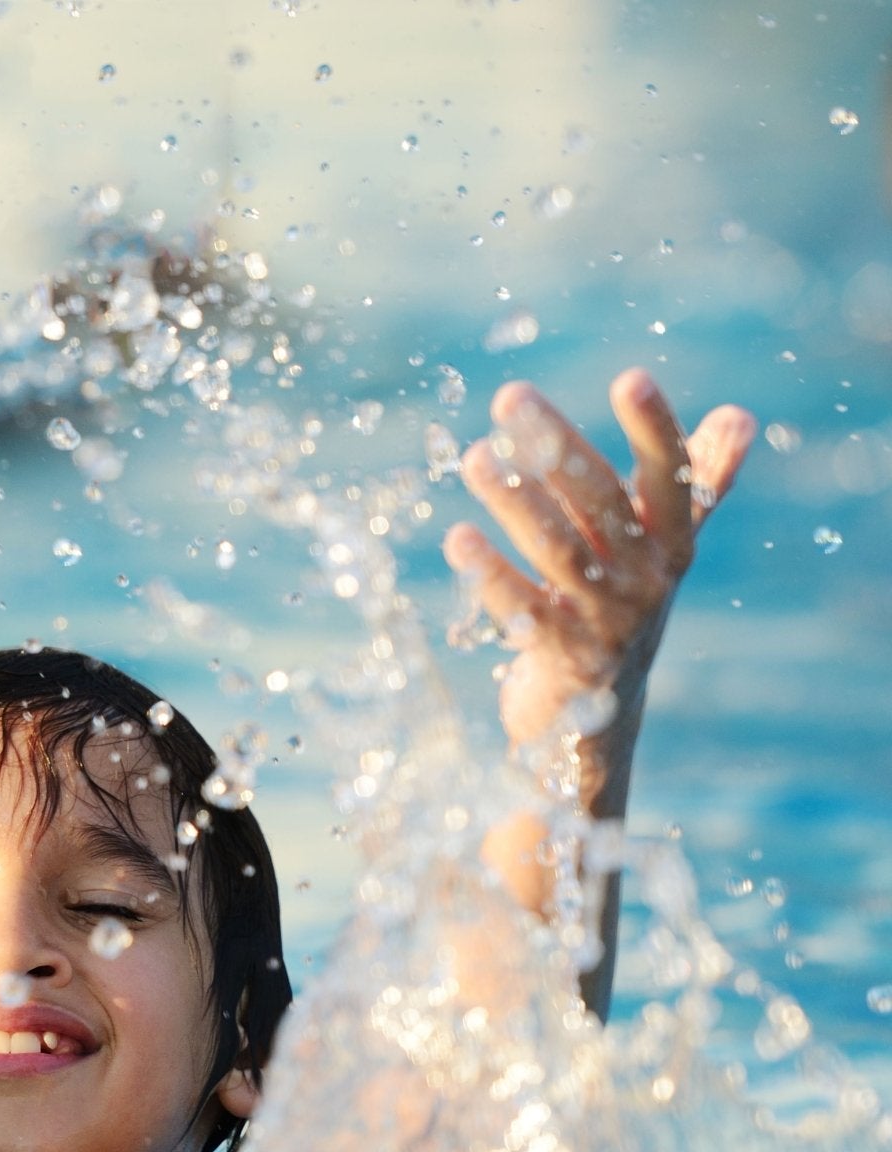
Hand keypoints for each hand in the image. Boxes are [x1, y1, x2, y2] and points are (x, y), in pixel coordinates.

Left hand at [442, 370, 756, 807]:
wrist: (598, 725)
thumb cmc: (622, 613)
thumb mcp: (660, 551)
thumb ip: (697, 485)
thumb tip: (740, 416)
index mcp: (672, 546)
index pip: (673, 478)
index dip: (657, 429)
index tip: (632, 377)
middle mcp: (648, 581)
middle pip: (602, 505)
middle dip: (557, 447)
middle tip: (511, 397)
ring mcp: (608, 624)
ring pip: (559, 552)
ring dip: (514, 500)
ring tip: (474, 455)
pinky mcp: (566, 663)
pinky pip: (525, 611)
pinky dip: (492, 575)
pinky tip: (459, 538)